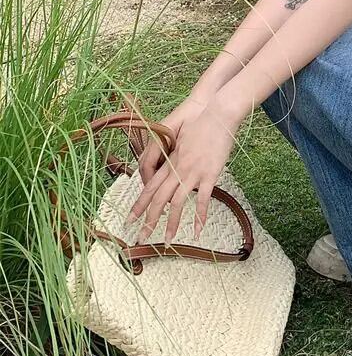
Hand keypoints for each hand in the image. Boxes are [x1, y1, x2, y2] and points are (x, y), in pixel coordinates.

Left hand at [123, 97, 241, 244]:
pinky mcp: (209, 173)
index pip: (150, 187)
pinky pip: (203, 199)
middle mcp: (177, 169)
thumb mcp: (180, 136)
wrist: (217, 113)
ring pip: (177, 203)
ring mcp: (193, 172)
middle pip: (158, 199)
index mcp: (170, 162)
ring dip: (170, 224)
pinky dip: (199, 216)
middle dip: (148, 221)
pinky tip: (197, 230)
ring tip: (165, 241)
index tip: (129, 220)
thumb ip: (174, 154)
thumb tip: (171, 168)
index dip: (139, 205)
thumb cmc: (199, 121)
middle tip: (139, 238)